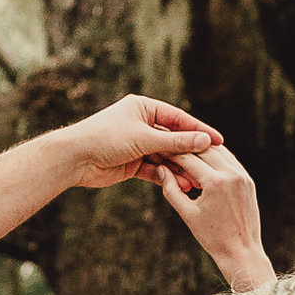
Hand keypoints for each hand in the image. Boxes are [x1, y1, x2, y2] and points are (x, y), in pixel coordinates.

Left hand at [68, 95, 218, 189]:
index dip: (200, 130)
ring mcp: (137, 144)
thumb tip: (204, 141)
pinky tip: (181, 186)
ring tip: (197, 181)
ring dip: (180, 169)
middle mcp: (142, 124)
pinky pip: (155, 169)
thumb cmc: (106, 138)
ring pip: (165, 157)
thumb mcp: (145, 138)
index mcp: (144, 108)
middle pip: (174, 139)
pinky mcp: (132, 163)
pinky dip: (166, 177)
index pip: (179, 119)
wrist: (75, 158)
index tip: (220, 141)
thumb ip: (176, 141)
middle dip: (191, 154)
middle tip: (212, 166)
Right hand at [145, 143, 272, 290]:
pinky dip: (216, 156)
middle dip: (184, 145)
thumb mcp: (187, 214)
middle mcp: (231, 174)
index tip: (158, 147)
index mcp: (215, 183)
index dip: (170, 151)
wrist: (241, 251)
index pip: (187, 158)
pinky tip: (203, 158)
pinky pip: (230, 160)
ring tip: (183, 148)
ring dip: (200, 148)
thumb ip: (171, 189)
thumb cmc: (211, 237)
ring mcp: (242, 176)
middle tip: (169, 143)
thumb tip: (160, 168)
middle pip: (203, 149)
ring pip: (218, 151)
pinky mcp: (248, 180)